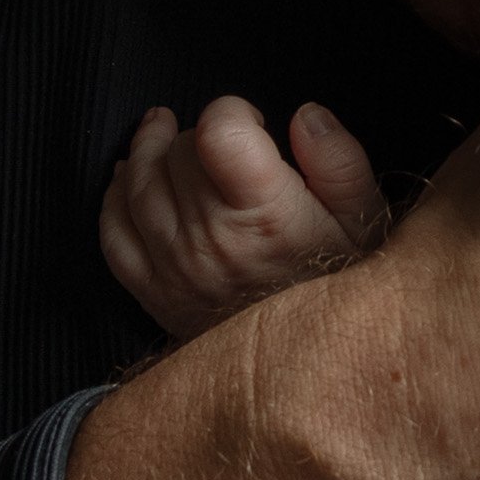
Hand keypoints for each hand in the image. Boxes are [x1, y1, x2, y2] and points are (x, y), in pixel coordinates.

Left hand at [99, 95, 387, 337]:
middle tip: (222, 146)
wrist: (324, 365)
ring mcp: (176, 269)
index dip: (233, 113)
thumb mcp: (366, 222)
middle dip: (197, 135)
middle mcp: (212, 241)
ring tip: (162, 135)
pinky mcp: (156, 295)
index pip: (219, 132)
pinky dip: (115, 200)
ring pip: (137, 184)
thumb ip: (339, 162)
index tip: (252, 125)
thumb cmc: (346, 285)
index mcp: (266, 217)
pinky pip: (114, 235)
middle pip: (177, 153)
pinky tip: (129, 180)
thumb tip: (305, 116)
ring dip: (148, 151)